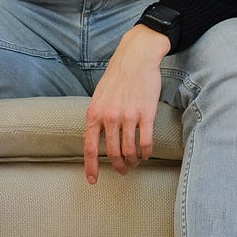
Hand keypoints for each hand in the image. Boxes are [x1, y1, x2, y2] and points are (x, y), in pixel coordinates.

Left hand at [83, 24, 170, 183]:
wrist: (137, 56)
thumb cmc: (117, 75)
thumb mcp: (98, 96)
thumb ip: (95, 117)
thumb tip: (89, 138)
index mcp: (94, 113)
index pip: (89, 147)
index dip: (91, 167)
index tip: (93, 180)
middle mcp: (110, 117)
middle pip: (112, 153)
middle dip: (118, 166)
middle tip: (123, 169)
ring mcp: (128, 116)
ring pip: (129, 151)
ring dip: (133, 160)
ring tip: (136, 161)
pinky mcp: (146, 114)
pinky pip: (146, 143)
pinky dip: (146, 153)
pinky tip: (147, 153)